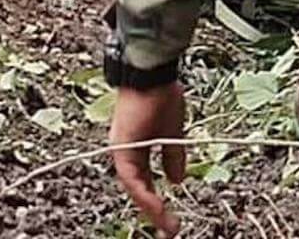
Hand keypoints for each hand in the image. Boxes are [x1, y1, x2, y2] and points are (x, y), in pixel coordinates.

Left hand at [109, 83, 185, 237]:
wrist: (153, 75)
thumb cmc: (161, 97)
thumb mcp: (173, 134)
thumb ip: (173, 158)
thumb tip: (176, 181)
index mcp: (137, 146)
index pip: (145, 180)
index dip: (157, 199)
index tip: (172, 218)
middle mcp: (126, 149)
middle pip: (137, 187)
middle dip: (153, 211)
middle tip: (169, 230)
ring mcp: (121, 147)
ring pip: (132, 186)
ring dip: (149, 207)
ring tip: (166, 224)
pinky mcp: (121, 144)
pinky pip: (130, 176)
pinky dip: (144, 192)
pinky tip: (156, 205)